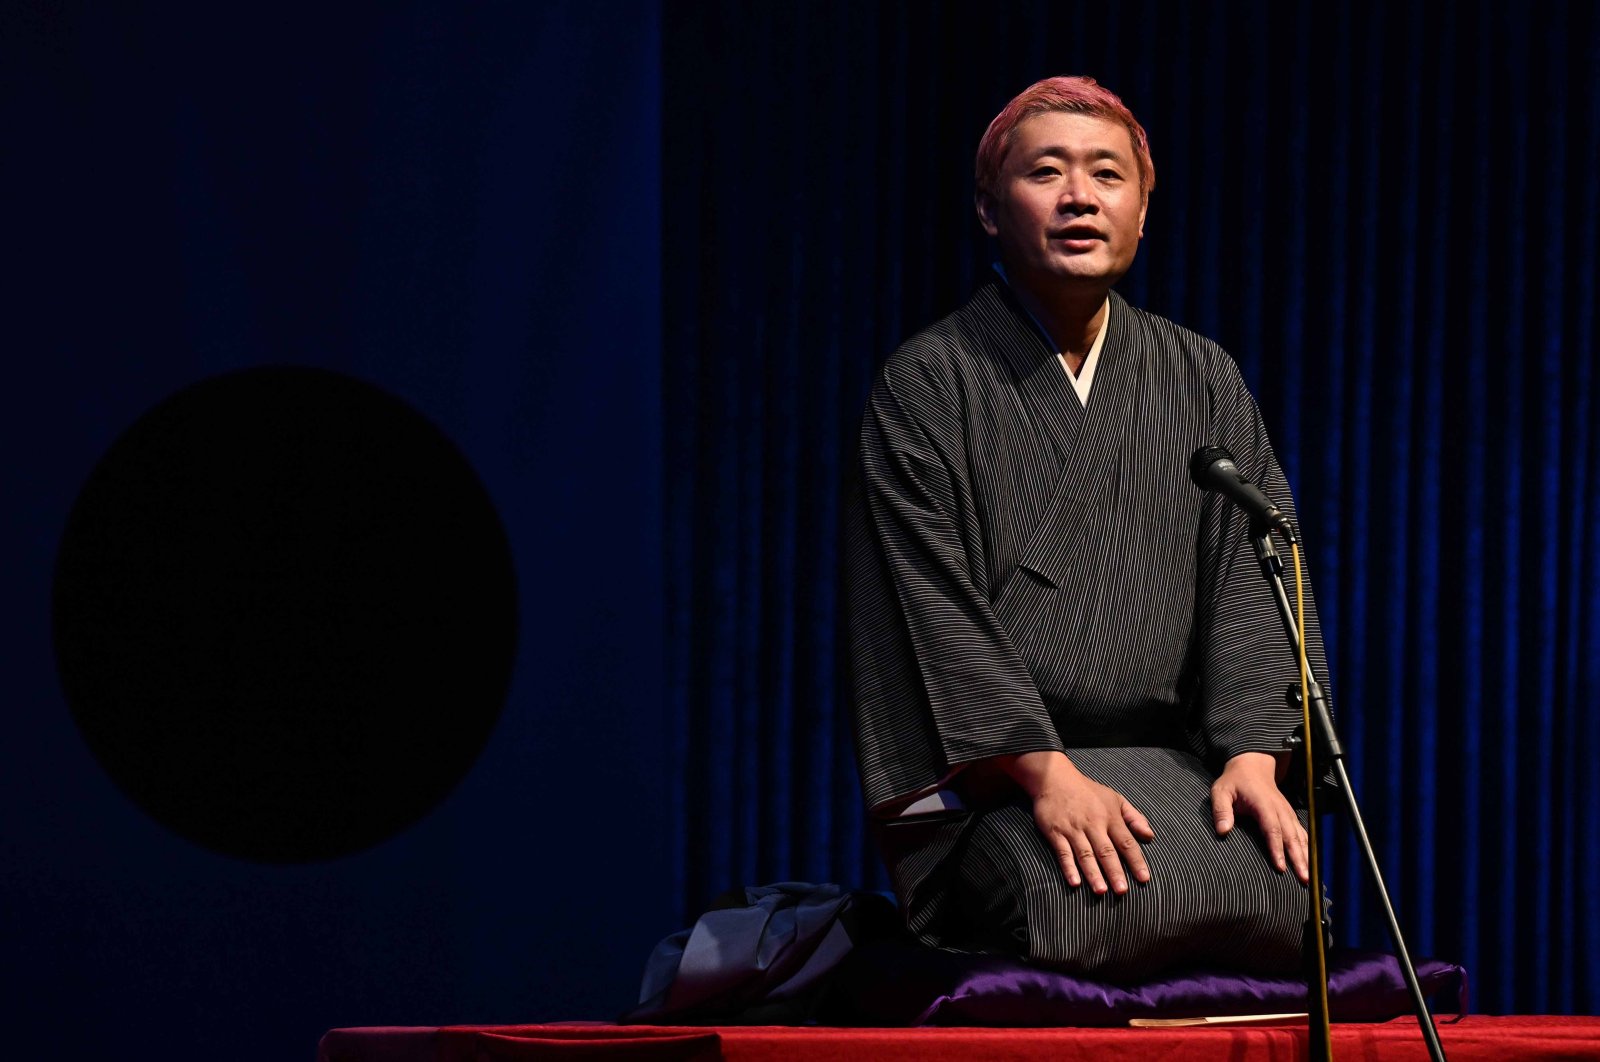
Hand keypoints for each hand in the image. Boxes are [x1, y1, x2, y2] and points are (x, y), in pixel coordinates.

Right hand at [995, 751, 1154, 894]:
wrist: (1054, 778)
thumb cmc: (1088, 791)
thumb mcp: (1115, 799)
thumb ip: (1134, 818)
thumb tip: (1150, 836)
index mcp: (1110, 817)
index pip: (1126, 842)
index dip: (1136, 861)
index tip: (1144, 879)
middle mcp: (1093, 825)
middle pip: (1106, 851)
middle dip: (1115, 871)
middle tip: (1122, 891)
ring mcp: (1073, 829)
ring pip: (1085, 854)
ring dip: (1093, 873)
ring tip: (1101, 891)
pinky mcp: (1055, 832)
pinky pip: (1063, 852)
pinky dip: (1068, 867)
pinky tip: (1074, 882)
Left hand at [1211, 751, 1308, 881]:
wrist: (1252, 766)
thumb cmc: (1234, 781)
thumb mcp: (1221, 791)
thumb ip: (1221, 810)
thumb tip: (1222, 831)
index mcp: (1264, 804)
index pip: (1272, 829)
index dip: (1277, 848)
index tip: (1281, 867)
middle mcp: (1280, 809)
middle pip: (1291, 836)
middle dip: (1298, 859)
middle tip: (1304, 880)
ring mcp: (1287, 812)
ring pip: (1300, 836)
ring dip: (1306, 856)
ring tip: (1310, 878)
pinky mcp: (1290, 816)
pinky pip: (1302, 833)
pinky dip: (1307, 848)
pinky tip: (1310, 863)